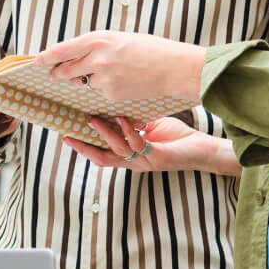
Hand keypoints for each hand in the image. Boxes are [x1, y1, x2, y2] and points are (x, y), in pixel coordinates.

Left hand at [35, 31, 204, 105]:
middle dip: (58, 74)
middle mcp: (97, 59)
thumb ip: (95, 46)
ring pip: (82, 83)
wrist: (173, 68)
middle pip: (65, 70)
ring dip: (86, 80)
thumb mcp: (119, 38)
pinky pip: (98, 93)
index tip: (37, 61)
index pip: (62, 50)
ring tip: (109, 72)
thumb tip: (73, 57)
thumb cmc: (149, 49)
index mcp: (99, 39)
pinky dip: (104, 89)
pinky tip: (122, 81)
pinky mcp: (111, 95)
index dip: (46, 57)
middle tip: (54, 74)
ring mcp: (103, 79)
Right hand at [63, 116, 214, 173]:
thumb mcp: (149, 125)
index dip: (83, 146)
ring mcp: (144, 162)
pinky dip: (129, 131)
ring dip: (104, 135)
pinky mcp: (156, 158)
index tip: (66, 133)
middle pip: (102, 158)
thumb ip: (132, 120)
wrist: (202, 149)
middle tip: (68, 135)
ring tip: (93, 120)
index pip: (101, 152)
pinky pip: (138, 144)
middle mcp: (133, 162)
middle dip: (84, 148)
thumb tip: (113, 107)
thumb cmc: (176, 137)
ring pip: (117, 151)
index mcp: (129, 154)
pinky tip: (123, 119)